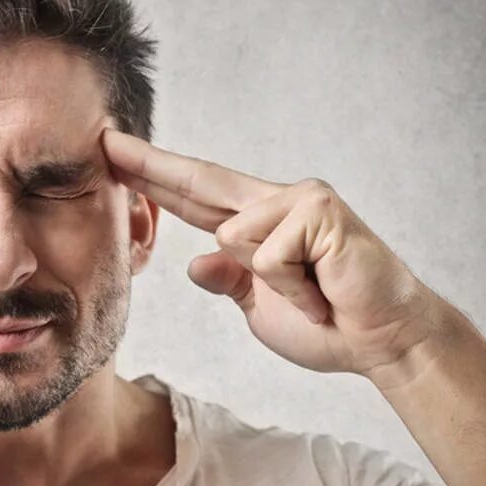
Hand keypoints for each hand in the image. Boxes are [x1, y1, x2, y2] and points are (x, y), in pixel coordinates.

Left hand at [102, 129, 447, 378]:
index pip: (194, 195)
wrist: (381, 343)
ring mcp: (300, 201)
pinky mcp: (320, 212)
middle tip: (104, 142)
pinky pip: (267, 257)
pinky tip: (322, 294)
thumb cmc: (326, 323)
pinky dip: (292, 290)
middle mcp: (276, 201)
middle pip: (200, 181)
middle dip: (149, 165)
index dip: (152, 176)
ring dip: (270, 285)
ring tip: (311, 295)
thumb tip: (196, 262)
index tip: (113, 155)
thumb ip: (228, 280)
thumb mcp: (258, 306)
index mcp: (256, 222)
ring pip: (232, 235)